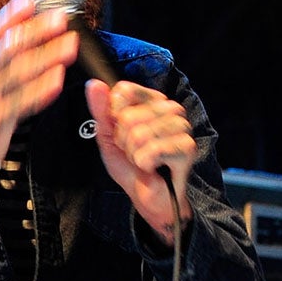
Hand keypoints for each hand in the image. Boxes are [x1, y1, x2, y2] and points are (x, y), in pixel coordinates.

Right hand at [0, 0, 77, 178]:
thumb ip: (14, 53)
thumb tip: (44, 26)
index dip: (16, 10)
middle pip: (10, 45)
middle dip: (37, 30)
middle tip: (63, 19)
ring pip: (16, 70)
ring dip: (46, 56)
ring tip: (70, 46)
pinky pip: (19, 102)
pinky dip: (39, 90)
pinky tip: (58, 80)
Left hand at [85, 77, 195, 239]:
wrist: (147, 195)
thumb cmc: (131, 165)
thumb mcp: (108, 136)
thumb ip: (101, 110)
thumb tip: (94, 85)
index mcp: (153, 101)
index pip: (124, 91)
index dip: (114, 116)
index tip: (122, 132)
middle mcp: (171, 109)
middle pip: (128, 117)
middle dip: (124, 141)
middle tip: (135, 151)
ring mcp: (182, 127)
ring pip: (139, 135)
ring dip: (135, 155)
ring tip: (145, 160)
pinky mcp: (187, 147)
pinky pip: (151, 152)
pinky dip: (145, 164)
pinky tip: (154, 167)